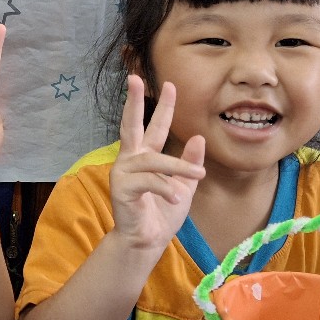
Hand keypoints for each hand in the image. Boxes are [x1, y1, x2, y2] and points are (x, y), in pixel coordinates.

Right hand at [109, 75, 204, 250]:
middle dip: (133, 102)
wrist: (147, 241)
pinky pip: (149, 181)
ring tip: (198, 174)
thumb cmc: (162, 213)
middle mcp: (130, 159)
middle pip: (131, 125)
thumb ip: (189, 162)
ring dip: (178, 166)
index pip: (153, 126)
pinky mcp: (122, 188)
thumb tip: (198, 137)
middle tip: (135, 79)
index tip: (170, 84)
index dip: (162, 106)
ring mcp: (123, 172)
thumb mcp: (183, 185)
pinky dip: (165, 187)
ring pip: (154, 160)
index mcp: (144, 156)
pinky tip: (176, 197)